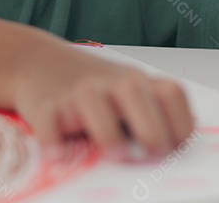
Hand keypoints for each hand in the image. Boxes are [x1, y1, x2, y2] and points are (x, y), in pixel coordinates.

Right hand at [12, 45, 193, 159]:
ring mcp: (76, 91)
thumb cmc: (93, 89)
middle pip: (134, 93)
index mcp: (137, 81)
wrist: (39, 61)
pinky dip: (53, 138)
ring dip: (106, 131)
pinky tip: (58, 155)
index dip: (180, 124)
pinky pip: (48, 119)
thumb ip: (149, 115)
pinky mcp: (44, 103)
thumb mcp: (126, 91)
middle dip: (149, 126)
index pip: (170, 94)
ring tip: (115, 155)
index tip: (175, 150)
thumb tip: (170, 156)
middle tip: (152, 153)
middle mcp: (109, 82)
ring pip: (91, 101)